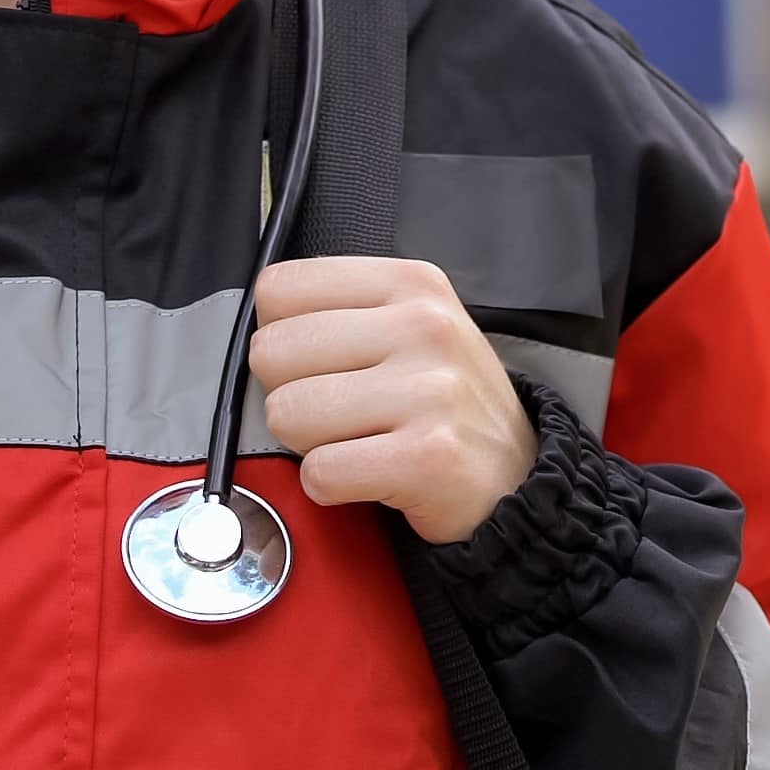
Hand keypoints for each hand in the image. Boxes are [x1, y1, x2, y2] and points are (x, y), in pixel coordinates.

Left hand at [250, 256, 536, 544]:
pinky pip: (320, 472)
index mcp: (410, 282)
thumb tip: (254, 331)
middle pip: (272, 354)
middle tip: (343, 412)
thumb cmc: (444, 402)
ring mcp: (430, 390)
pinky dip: (331, 487)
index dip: (283, 337)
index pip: (278, 289)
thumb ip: (337, 311)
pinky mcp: (427, 457)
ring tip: (362, 442)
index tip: (321, 363)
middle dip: (292, 394)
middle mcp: (424, 325)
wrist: (515, 477)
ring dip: (311, 444)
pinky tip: (372, 476)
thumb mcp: (409, 324)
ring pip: (287, 414)